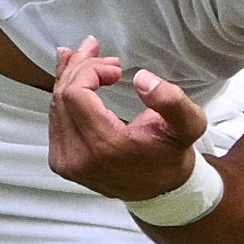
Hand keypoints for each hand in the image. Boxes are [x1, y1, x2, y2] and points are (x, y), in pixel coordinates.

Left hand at [48, 36, 209, 201]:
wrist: (161, 190)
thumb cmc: (171, 154)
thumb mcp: (189, 125)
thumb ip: (172, 101)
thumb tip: (142, 79)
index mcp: (105, 146)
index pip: (75, 93)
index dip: (91, 70)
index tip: (116, 69)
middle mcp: (78, 157)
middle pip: (62, 96)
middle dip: (80, 67)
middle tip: (101, 53)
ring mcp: (66, 162)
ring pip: (55, 105)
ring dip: (70, 77)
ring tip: (87, 57)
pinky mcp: (61, 162)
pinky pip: (55, 118)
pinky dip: (63, 94)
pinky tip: (73, 76)